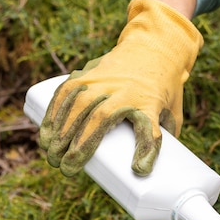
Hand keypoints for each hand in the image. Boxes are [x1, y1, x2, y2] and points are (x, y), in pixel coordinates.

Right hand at [39, 0, 202, 175]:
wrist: (154, 46)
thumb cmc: (163, 90)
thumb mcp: (173, 113)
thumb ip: (161, 141)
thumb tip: (143, 173)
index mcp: (149, 101)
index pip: (149, 126)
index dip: (145, 149)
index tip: (138, 170)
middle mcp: (124, 89)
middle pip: (100, 118)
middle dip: (78, 146)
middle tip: (65, 168)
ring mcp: (104, 79)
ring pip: (79, 104)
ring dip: (61, 130)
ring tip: (50, 152)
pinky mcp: (88, 72)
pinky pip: (67, 91)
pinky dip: (54, 111)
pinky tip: (46, 129)